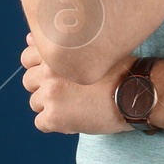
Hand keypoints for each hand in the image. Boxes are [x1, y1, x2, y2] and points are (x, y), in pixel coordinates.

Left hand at [21, 32, 136, 134]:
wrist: (136, 95)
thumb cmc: (119, 72)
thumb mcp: (92, 50)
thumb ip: (60, 47)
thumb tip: (29, 39)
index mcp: (56, 54)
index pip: (27, 58)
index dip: (40, 67)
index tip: (56, 74)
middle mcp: (49, 72)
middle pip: (28, 81)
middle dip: (44, 87)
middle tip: (68, 92)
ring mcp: (50, 95)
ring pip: (35, 103)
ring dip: (50, 106)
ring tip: (75, 105)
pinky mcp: (53, 118)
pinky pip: (41, 123)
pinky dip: (55, 124)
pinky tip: (75, 119)